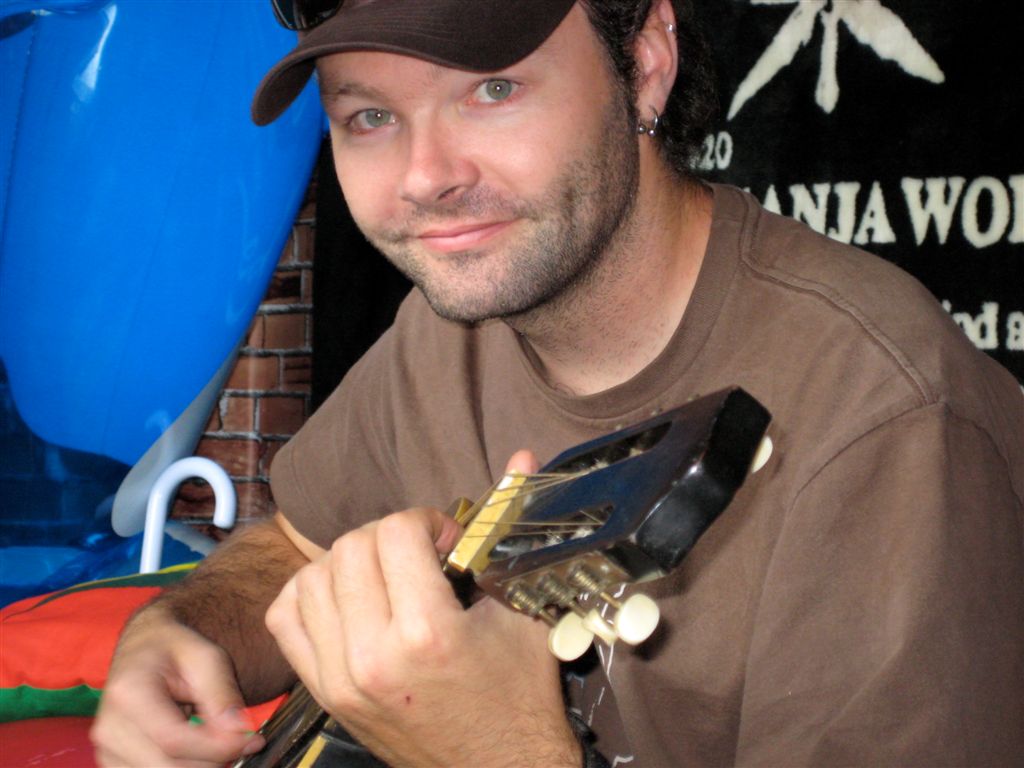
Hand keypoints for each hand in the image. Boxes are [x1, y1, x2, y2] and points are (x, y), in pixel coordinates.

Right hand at [91, 604, 264, 766]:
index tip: (252, 740)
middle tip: (244, 743)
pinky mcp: (114, 763)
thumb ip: (222, 695)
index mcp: (128, 694)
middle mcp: (110, 727)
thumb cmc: (175, 647)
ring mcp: (108, 750)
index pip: (174, 741)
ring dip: (202, 765)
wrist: (145, 646)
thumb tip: (239, 735)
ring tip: (221, 741)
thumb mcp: (207, 657)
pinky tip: (202, 750)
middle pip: (168, 767)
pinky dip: (186, 767)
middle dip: (214, 761)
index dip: (218, 748)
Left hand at [265, 450, 580, 766]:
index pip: (395, 532)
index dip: (428, 521)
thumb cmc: (519, 697)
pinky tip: (348, 599)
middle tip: (422, 555)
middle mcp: (372, 656)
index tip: (449, 541)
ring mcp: (340, 678)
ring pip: (312, 576)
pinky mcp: (325, 693)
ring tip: (387, 577)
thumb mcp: (525, 611)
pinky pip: (287, 618)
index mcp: (426, 634)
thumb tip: (522, 454)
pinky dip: (310, 595)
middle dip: (390, 536)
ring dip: (350, 561)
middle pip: (350, 546)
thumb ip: (512, 528)